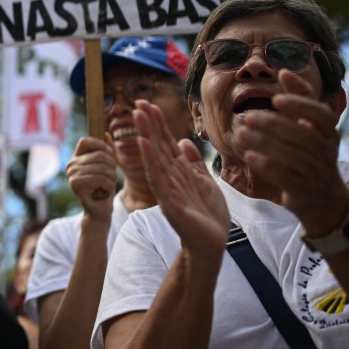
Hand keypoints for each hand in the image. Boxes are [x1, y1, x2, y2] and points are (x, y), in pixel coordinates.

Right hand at [66, 136, 118, 220]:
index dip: (101, 145)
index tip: (110, 156)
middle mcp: (71, 164)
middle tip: (111, 177)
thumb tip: (107, 134)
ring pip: (103, 168)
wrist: (99, 210)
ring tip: (107, 186)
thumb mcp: (108, 166)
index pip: (86, 141)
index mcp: (76, 158)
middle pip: (100, 155)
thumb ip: (107, 150)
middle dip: (112, 167)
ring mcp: (71, 174)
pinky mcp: (75, 184)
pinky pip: (101, 179)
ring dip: (112, 178)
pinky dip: (109, 187)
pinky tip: (104, 192)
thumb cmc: (104, 187)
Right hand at [134, 100, 228, 256]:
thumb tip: (184, 142)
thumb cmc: (208, 216)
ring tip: (137, 116)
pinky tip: (144, 143)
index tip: (149, 104)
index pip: (165, 143)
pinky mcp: (169, 202)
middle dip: (148, 124)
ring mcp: (167, 189)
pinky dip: (150, 160)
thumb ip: (194, 162)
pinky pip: (158, 177)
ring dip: (145, 135)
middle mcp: (169, 177)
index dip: (158, 123)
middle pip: (157, 145)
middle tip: (138, 103)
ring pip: (154, 157)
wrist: (211, 244)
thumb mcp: (205, 182)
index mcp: (178, 171)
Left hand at [236, 70, 348, 234]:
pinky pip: (287, 178)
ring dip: (266, 143)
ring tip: (240, 134)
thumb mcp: (310, 126)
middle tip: (248, 117)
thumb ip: (299, 99)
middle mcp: (327, 151)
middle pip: (304, 136)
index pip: (322, 115)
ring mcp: (317, 172)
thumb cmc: (311, 154)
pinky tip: (249, 156)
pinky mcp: (304, 191)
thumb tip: (283, 70)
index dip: (301, 106)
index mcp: (329, 133)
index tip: (276, 98)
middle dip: (275, 125)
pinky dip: (268, 166)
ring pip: (295, 156)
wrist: (324, 199)